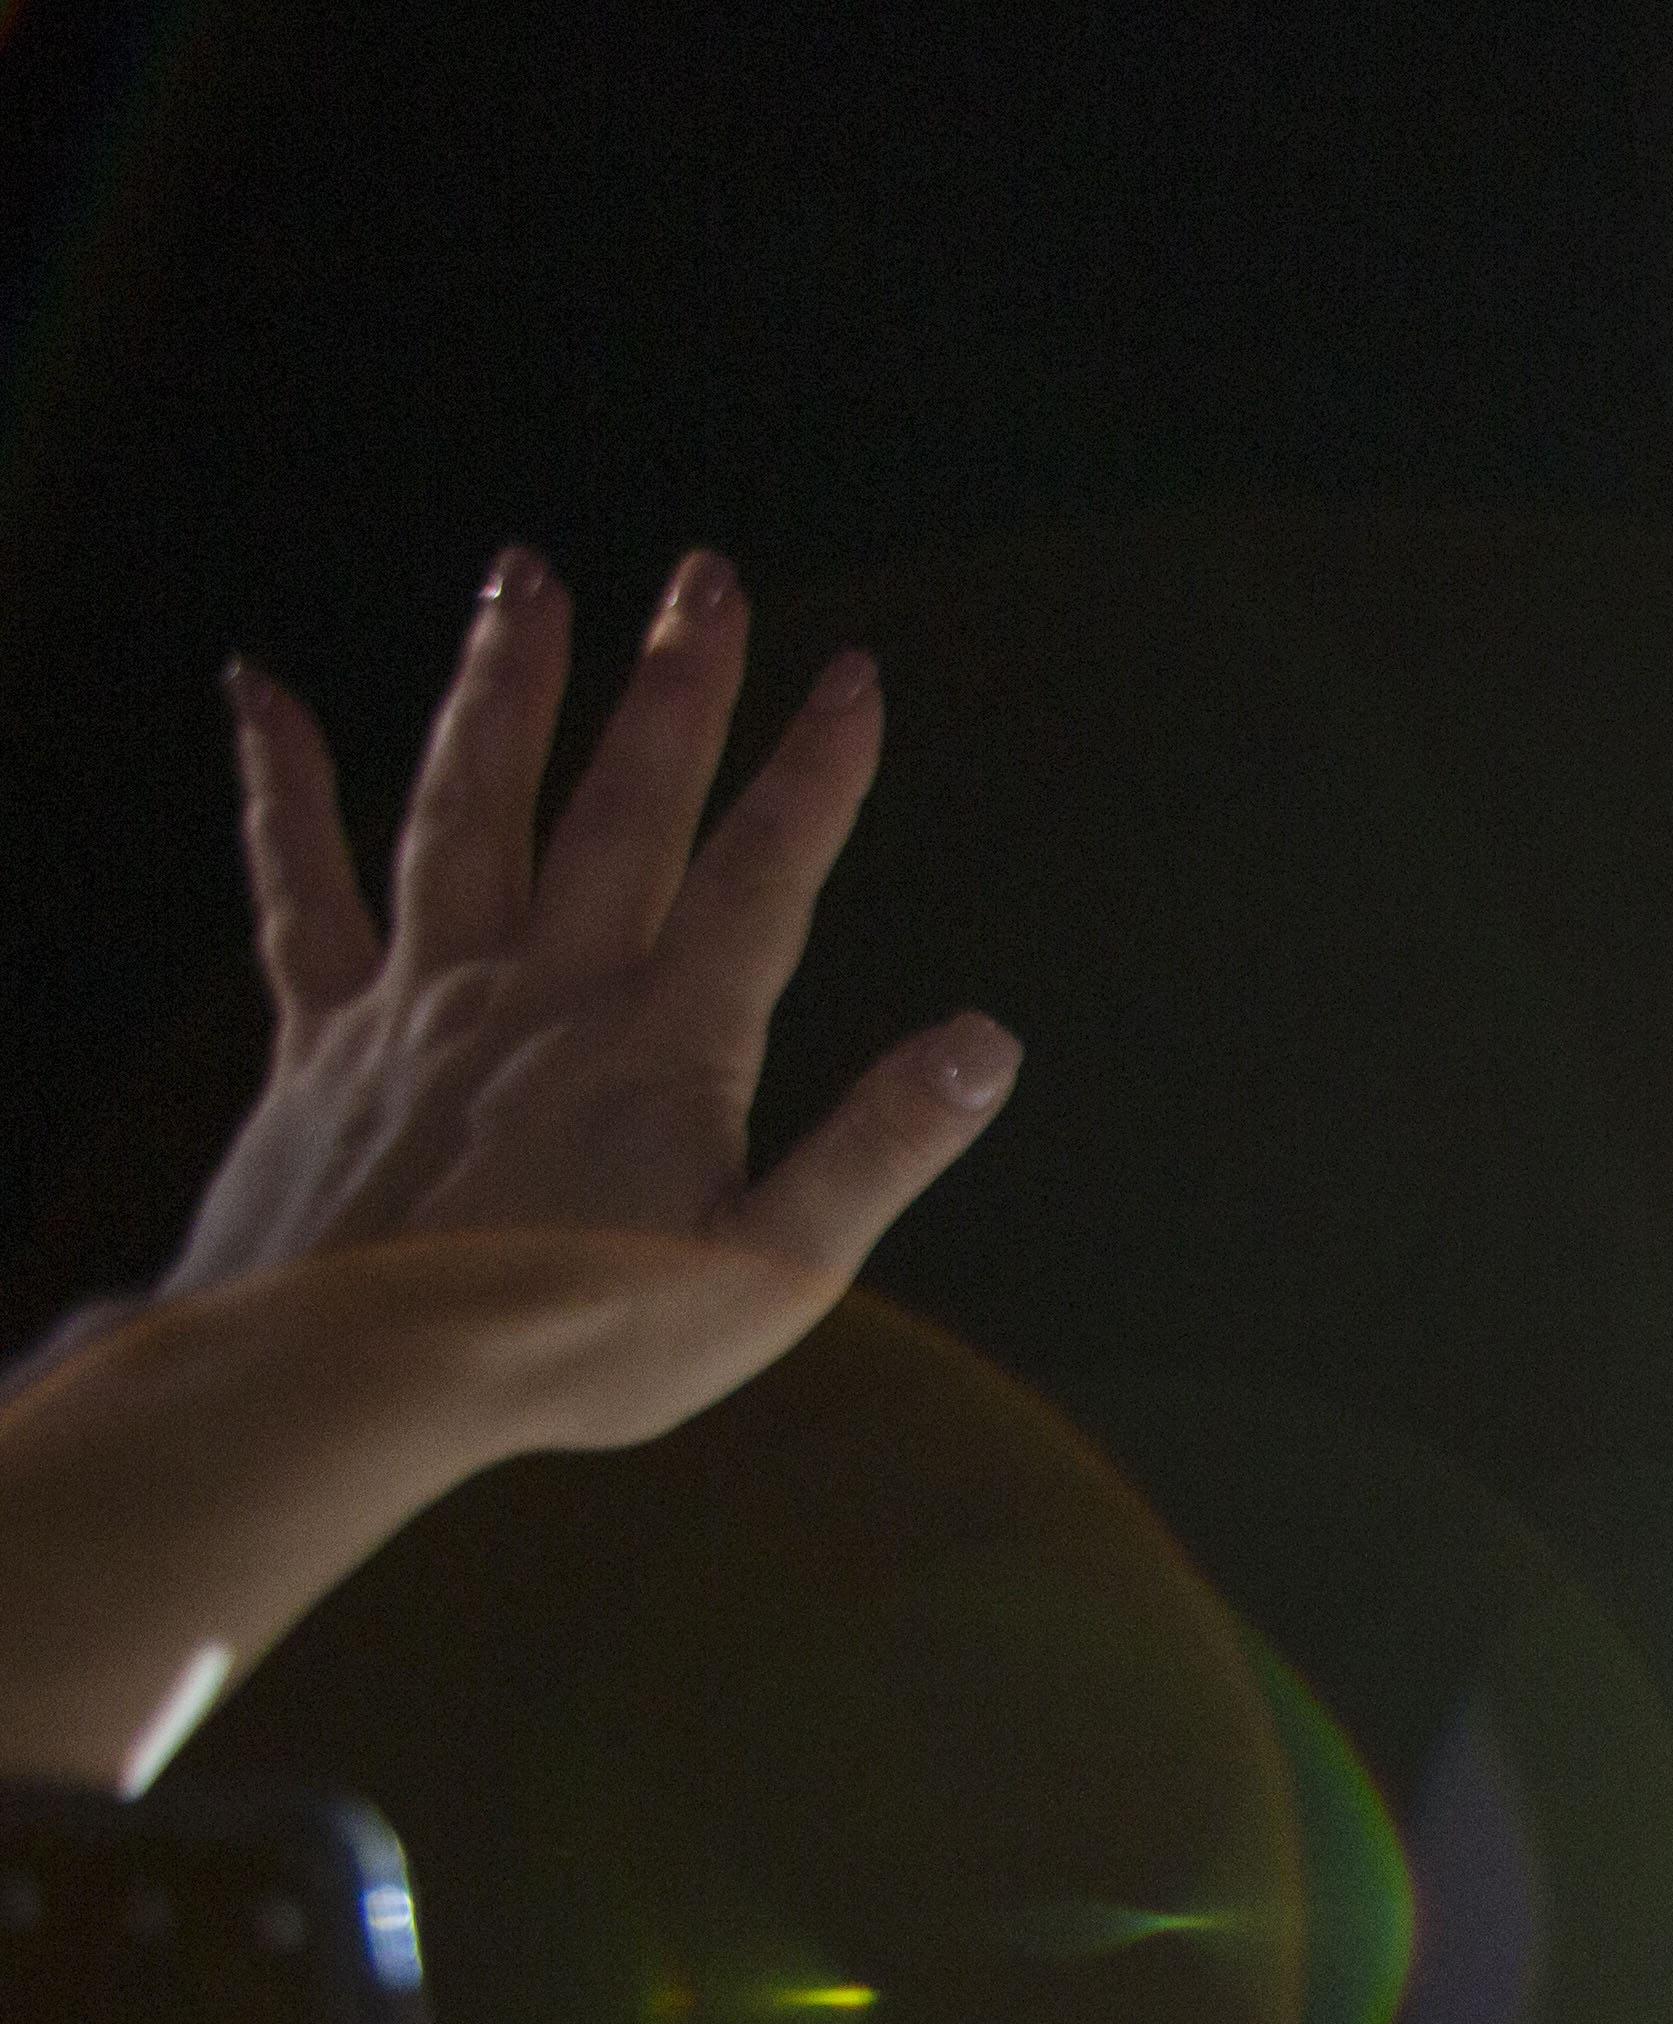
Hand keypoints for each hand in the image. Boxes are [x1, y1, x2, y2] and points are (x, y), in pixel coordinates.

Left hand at [163, 551, 1013, 1378]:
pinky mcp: (323, 1030)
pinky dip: (278, 783)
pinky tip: (259, 690)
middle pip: (623, 806)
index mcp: (666, 1042)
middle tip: (703, 577)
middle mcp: (547, 987)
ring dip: (502, 687)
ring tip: (525, 578)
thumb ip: (879, 1148)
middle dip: (674, 687)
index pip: (763, 879)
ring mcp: (425, 995)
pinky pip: (298, 885)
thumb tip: (990, 1043)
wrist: (350, 1374)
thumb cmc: (573, 1345)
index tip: (855, 679)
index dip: (816, 776)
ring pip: (466, 806)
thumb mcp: (770, 1271)